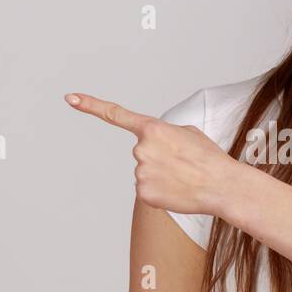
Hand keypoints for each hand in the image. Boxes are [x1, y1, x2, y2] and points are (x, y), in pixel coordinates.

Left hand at [64, 92, 241, 216]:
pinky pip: (147, 190)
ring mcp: (140, 172)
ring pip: (145, 172)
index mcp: (153, 129)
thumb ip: (165, 134)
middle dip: (160, 158)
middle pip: (143, 153)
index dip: (91, 105)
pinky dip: (161, 191)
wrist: (221, 186)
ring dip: (162, 175)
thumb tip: (155, 146)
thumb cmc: (209, 159)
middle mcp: (141, 149)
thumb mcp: (189, 133)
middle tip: (183, 163)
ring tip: (183, 177)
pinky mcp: (143, 193)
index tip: (70, 98)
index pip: (116, 115)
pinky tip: (177, 190)